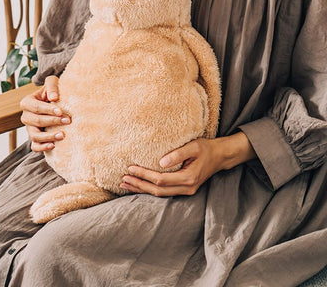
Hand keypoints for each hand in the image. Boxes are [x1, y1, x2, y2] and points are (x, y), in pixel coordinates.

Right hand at [20, 75, 71, 151]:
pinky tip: (53, 145)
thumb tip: (54, 98)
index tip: (61, 111)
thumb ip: (52, 86)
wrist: (54, 101)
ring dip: (49, 136)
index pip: (36, 107)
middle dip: (53, 121)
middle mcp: (26, 116)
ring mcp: (29, 129)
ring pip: (35, 135)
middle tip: (68, 121)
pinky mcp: (35, 138)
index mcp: (27, 102)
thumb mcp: (52, 83)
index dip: (48, 110)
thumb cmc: (53, 91)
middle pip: (37, 121)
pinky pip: (35, 146)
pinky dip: (42, 147)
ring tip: (62, 135)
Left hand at [120, 132, 255, 196]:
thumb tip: (161, 162)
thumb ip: (178, 154)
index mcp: (189, 178)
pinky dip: (149, 189)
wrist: (219, 156)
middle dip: (139, 185)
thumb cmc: (206, 148)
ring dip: (142, 189)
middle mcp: (187, 188)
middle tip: (122, 179)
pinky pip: (163, 192)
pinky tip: (138, 186)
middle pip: (157, 190)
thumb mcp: (194, 146)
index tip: (130, 168)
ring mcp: (185, 191)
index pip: (160, 179)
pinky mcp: (183, 189)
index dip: (144, 175)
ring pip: (159, 194)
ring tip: (125, 184)